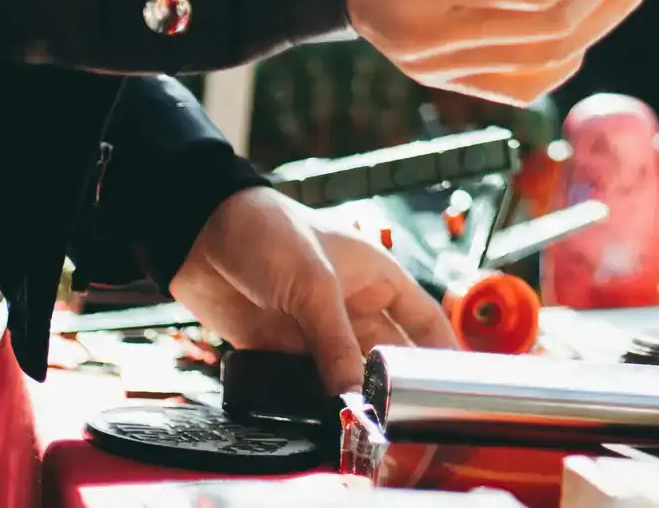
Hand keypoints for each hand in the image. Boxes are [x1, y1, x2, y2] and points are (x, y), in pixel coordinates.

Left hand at [170, 185, 455, 394]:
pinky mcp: (283, 349)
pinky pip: (308, 384)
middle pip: (387, 355)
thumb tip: (353, 395)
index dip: (444, 352)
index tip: (457, 388)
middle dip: (394, 385)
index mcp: (376, 277)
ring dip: (352, 397)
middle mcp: (353, 307)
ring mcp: (317, 330)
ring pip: (347, 374)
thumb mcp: (312, 284)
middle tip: (403, 418)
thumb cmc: (269, 233)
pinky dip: (315, 401)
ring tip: (362, 426)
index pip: (424, 320)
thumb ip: (335, 342)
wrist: (201, 233)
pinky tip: (321, 419)